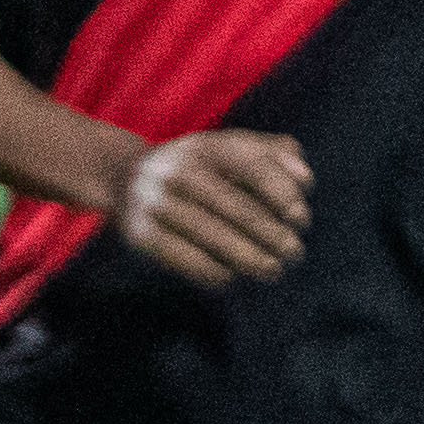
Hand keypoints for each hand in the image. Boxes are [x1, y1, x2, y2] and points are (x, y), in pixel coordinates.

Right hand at [113, 129, 309, 285]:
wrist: (119, 177)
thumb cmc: (194, 168)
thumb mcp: (226, 149)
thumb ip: (271, 154)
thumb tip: (305, 180)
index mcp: (203, 146)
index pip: (250, 164)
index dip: (280, 191)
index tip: (301, 219)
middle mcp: (175, 169)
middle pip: (231, 203)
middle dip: (269, 232)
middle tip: (294, 253)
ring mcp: (153, 201)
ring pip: (208, 232)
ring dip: (246, 256)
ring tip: (271, 270)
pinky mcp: (138, 232)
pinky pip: (180, 256)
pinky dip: (210, 270)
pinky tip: (230, 278)